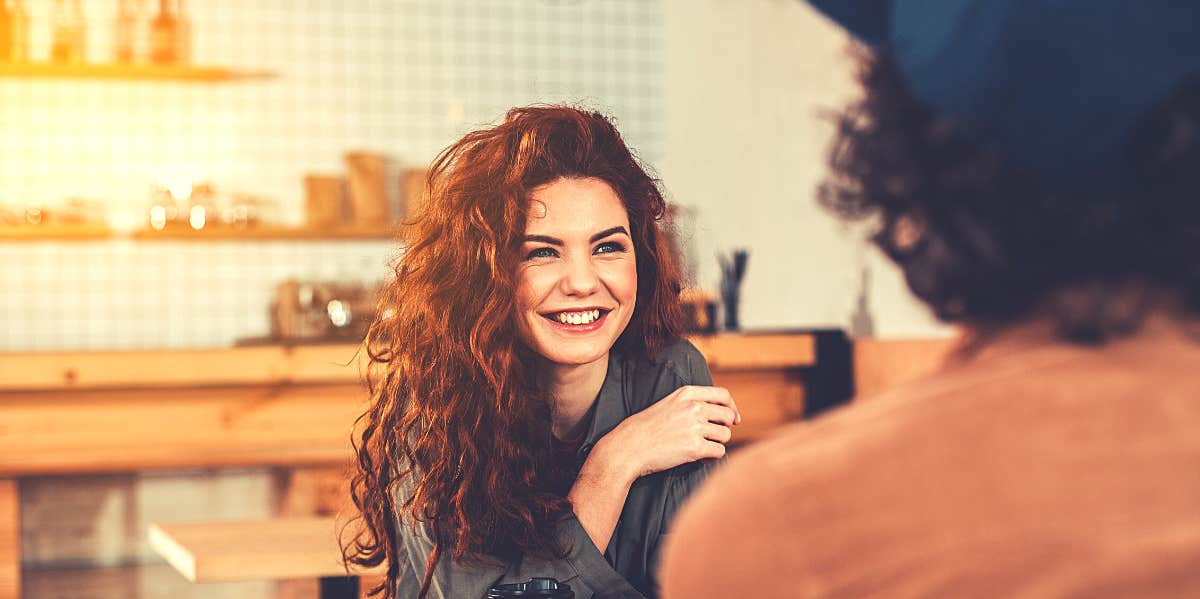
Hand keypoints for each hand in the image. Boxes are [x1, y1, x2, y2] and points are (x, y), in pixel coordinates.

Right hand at [596, 385, 740, 481]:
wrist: (628, 446)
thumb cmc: (646, 428)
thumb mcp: (668, 404)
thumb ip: (691, 403)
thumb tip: (719, 414)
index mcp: (687, 394)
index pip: (723, 395)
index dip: (732, 407)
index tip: (734, 419)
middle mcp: (693, 407)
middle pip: (728, 415)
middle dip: (726, 428)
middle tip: (715, 437)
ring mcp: (694, 427)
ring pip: (725, 435)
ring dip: (718, 443)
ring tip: (705, 448)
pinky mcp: (695, 448)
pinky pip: (719, 452)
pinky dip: (713, 457)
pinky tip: (702, 458)